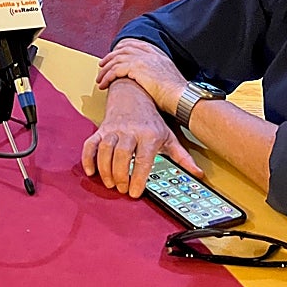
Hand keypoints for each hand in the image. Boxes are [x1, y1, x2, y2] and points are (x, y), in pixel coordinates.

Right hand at [82, 79, 202, 196]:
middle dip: (120, 175)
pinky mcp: (101, 129)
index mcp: (149, 135)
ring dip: (105, 169)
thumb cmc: (151, 119)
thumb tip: (198, 174)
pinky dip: (88, 158)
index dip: (137, 177)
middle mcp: (130, 131)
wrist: (133, 93)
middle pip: (122, 155)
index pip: (143, 159)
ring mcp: (113, 129)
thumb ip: (182, 157)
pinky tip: (91, 171)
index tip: (135, 192)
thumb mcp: (169, 136)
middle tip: (122, 189)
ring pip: (105, 150)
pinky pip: (90, 144)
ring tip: (110, 183)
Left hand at [97, 38, 188, 112]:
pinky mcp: (136, 68)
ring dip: (106, 70)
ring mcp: (143, 59)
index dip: (124, 47)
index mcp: (159, 55)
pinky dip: (107, 77)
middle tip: (102, 65)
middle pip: (124, 50)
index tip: (116, 52)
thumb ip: (159, 76)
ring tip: (100, 78)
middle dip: (110, 57)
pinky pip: (115, 70)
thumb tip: (151, 83)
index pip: (138, 45)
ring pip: (116, 60)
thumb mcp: (170, 80)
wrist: (182, 97)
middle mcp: (151, 54)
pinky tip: (104, 84)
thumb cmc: (178, 96)